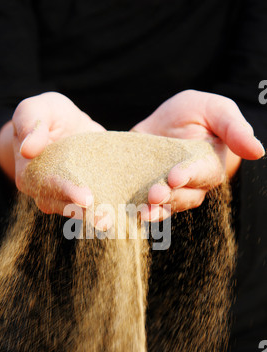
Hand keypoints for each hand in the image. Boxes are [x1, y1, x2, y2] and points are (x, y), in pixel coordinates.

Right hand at [0, 92, 104, 214]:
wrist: (67, 123)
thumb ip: (30, 123)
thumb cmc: (47, 114)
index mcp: (30, 175)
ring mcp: (68, 198)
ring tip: (115, 221)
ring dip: (98, 217)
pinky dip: (111, 209)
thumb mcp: (36, 108)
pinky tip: (127, 214)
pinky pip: (97, 206)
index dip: (66, 192)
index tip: (85, 197)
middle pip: (66, 206)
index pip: (47, 186)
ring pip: (82, 211)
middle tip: (106, 219)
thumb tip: (27, 149)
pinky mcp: (89, 196)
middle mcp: (47, 193)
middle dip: (86, 213)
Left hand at [131, 90, 264, 220]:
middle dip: (168, 196)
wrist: (167, 121)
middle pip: (183, 196)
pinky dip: (136, 210)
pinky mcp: (147, 192)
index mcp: (210, 165)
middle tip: (154, 194)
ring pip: (164, 207)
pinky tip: (127, 211)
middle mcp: (191, 185)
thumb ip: (235, 129)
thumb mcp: (217, 110)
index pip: (203, 174)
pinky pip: (145, 206)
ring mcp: (169, 192)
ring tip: (141, 210)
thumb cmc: (198, 114)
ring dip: (153, 210)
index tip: (175, 176)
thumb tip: (258, 152)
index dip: (190, 176)